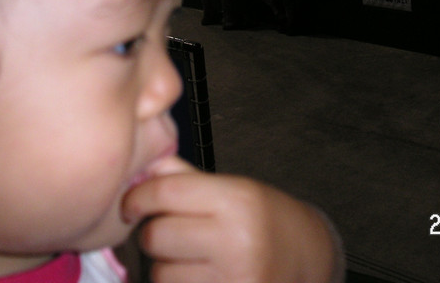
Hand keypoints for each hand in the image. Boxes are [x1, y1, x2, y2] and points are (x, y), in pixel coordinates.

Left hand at [121, 156, 342, 282]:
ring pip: (160, 275)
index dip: (137, 197)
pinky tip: (200, 278)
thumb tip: (141, 167)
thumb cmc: (265, 220)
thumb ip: (185, 178)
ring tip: (193, 260)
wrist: (308, 259)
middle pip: (155, 236)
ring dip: (165, 268)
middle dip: (153, 234)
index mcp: (238, 200)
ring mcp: (235, 281)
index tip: (131, 204)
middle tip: (173, 233)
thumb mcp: (233, 189)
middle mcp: (237, 241)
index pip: (166, 192)